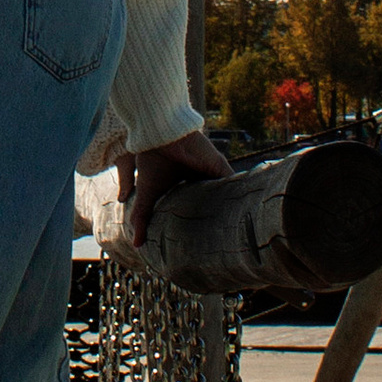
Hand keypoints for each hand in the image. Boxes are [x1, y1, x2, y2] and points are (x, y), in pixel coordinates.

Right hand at [118, 129, 232, 245]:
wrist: (160, 137)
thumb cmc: (152, 162)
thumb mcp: (147, 195)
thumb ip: (142, 218)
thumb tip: (137, 245)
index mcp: (186, 182)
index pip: (199, 203)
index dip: (203, 219)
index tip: (204, 239)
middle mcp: (201, 176)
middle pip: (216, 199)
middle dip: (220, 216)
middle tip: (223, 240)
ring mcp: (212, 171)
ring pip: (227, 193)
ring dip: (232, 208)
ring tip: (237, 232)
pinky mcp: (220, 166)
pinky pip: (235, 182)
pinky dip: (240, 195)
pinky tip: (244, 214)